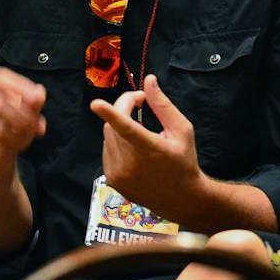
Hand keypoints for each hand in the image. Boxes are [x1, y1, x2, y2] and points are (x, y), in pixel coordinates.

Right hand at [0, 67, 46, 183]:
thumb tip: (39, 95)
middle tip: (36, 126)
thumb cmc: (12, 127)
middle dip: (24, 117)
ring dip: (19, 137)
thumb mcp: (28, 112)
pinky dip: (8, 151)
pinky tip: (11, 150)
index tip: (37, 100)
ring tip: (26, 138)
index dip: (19, 86)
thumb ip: (34, 102)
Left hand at [90, 74, 204, 219]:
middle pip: (113, 125)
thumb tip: (149, 80)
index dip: (111, 114)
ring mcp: (119, 175)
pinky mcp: (112, 180)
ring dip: (119, 126)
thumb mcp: (182, 130)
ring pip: (108, 136)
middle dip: (124, 108)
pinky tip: (133, 148)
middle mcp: (131, 164)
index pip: (127, 128)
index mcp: (150, 149)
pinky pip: (107, 150)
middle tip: (141, 102)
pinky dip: (116, 142)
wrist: (181, 199)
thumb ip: (163, 105)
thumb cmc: (184, 160)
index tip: (95, 104)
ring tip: (141, 130)